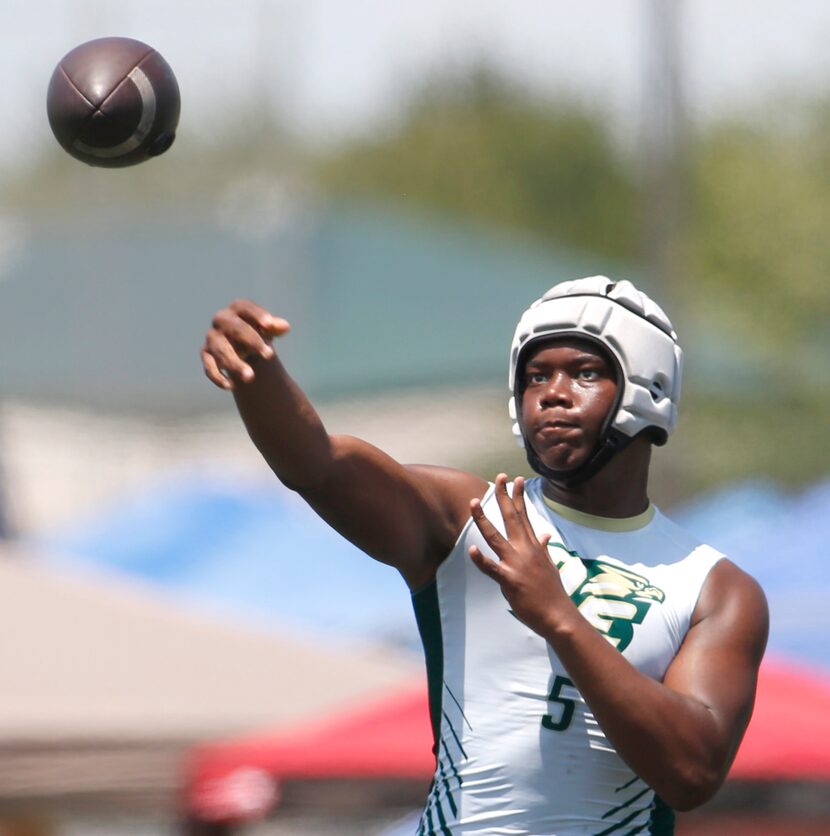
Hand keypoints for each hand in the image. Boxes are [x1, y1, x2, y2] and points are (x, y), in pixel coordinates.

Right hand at [201, 299, 290, 389]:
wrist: (241, 346)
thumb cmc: (256, 333)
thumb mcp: (267, 330)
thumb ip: (274, 327)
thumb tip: (285, 326)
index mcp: (237, 309)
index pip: (246, 308)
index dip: (257, 315)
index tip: (270, 325)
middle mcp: (221, 320)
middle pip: (234, 327)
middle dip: (252, 341)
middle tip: (270, 355)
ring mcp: (212, 338)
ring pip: (222, 349)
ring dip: (234, 363)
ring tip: (250, 377)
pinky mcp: (206, 355)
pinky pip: (209, 366)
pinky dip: (217, 377)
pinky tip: (230, 387)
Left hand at [469, 473, 569, 635]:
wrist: (559, 616)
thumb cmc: (552, 592)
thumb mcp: (550, 565)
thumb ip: (544, 548)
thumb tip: (546, 535)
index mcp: (533, 546)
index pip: (524, 515)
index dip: (519, 496)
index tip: (515, 479)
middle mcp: (525, 550)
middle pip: (512, 518)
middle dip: (503, 496)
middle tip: (499, 477)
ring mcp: (517, 564)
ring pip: (495, 537)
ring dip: (483, 519)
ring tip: (472, 503)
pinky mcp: (510, 580)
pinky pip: (492, 568)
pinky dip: (481, 560)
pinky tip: (471, 550)